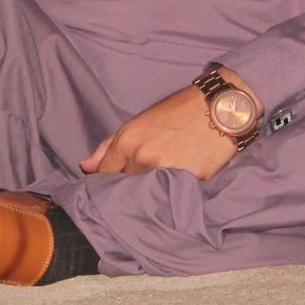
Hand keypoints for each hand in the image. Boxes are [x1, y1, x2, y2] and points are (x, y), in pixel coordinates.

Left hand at [79, 68, 260, 180]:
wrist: (219, 107)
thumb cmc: (179, 111)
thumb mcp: (140, 121)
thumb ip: (109, 145)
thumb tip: (85, 167)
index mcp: (127, 140)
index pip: (106, 175)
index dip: (109, 182)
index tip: (116, 185)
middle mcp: (142, 157)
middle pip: (126, 187)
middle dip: (131, 187)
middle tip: (144, 181)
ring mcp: (165, 170)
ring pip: (147, 194)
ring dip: (151, 193)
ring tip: (162, 183)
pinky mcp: (188, 181)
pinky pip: (172, 196)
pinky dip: (173, 194)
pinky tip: (178, 185)